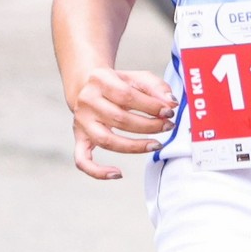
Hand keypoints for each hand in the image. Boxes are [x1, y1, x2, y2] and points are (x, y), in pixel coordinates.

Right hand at [65, 63, 173, 178]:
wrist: (89, 86)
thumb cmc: (117, 84)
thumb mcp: (137, 78)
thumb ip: (156, 87)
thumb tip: (170, 103)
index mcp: (100, 80)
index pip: (126, 95)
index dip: (151, 105)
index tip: (169, 111)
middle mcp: (87, 101)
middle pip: (119, 119)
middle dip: (149, 125)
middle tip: (168, 126)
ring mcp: (81, 122)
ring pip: (107, 141)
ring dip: (135, 146)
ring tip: (156, 144)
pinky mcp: (79, 138)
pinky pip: (83, 160)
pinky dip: (98, 171)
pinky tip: (118, 173)